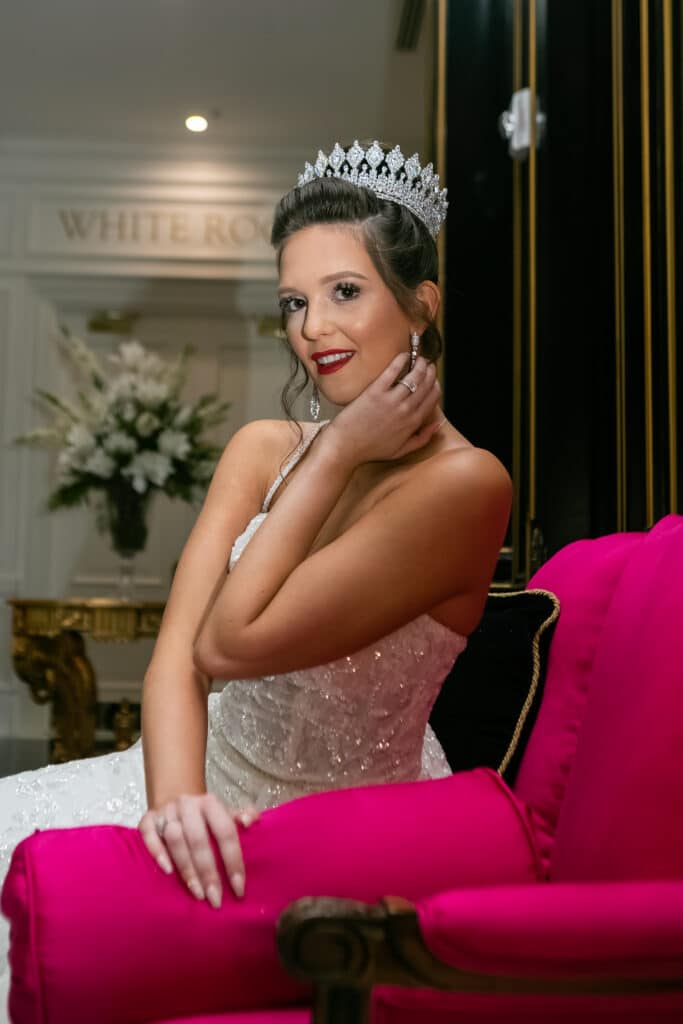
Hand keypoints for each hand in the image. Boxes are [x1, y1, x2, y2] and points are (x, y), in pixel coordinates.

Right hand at [139, 793, 259, 907]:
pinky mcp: (147, 819)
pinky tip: (167, 872)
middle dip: (208, 872)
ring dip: (186, 868)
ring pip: (175, 839)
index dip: (233, 861)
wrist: (175, 797)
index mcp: (211, 803)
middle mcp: (188, 804)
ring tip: (196, 893)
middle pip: (199, 840)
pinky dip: (157, 852)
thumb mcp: (226, 814)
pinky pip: (149, 835)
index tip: (238, 889)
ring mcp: (166, 811)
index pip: (225, 831)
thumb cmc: (205, 816)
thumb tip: (251, 821)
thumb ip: (244, 816)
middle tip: (215, 899)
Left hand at [323, 354, 441, 466]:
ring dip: (420, 364)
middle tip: (428, 364)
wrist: (346, 446)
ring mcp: (391, 400)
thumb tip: (437, 425)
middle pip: (426, 384)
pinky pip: (393, 371)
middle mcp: (406, 410)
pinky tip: (404, 356)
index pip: (433, 398)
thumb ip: (422, 439)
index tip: (433, 379)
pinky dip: (401, 361)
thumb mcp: (401, 451)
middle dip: (430, 371)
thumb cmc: (371, 449)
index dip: (436, 385)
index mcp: (413, 423)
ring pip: (414, 376)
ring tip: (419, 358)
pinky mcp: (376, 392)